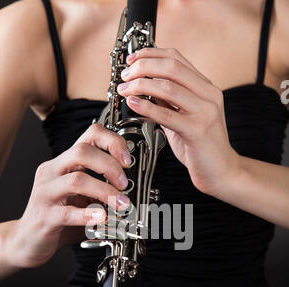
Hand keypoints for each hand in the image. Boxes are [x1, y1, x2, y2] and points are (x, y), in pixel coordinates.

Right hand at [9, 123, 131, 267]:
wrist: (29, 241)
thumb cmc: (58, 216)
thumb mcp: (81, 196)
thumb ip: (101, 187)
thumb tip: (131, 186)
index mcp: (64, 163)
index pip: (90, 134)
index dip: (112, 142)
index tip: (128, 160)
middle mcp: (52, 172)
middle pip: (82, 152)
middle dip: (110, 166)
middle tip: (125, 184)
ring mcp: (46, 193)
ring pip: (76, 181)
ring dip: (105, 191)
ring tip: (121, 204)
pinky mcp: (45, 216)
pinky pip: (67, 212)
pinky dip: (88, 214)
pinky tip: (102, 217)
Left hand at [117, 47, 239, 196]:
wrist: (222, 171)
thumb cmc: (201, 146)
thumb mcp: (183, 117)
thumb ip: (168, 102)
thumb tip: (144, 86)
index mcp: (206, 88)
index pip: (177, 58)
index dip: (151, 55)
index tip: (132, 59)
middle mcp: (209, 95)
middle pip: (171, 67)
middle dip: (143, 67)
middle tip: (125, 76)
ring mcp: (206, 112)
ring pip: (168, 87)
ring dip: (140, 85)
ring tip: (125, 90)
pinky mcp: (198, 130)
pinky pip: (168, 114)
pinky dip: (147, 107)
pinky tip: (134, 104)